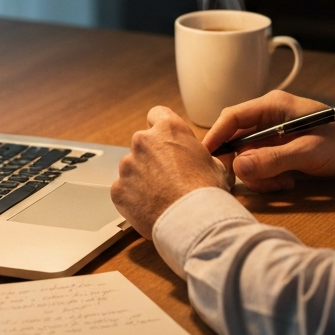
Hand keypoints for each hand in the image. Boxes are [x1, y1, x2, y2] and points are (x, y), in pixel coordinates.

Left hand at [111, 106, 230, 237]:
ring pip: (132, 168)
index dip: (162, 128)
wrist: (192, 220)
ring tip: (161, 196)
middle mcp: (143, 141)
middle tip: (168, 176)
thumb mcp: (216, 164)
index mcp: (168, 129)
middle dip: (152, 157)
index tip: (166, 140)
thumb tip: (208, 158)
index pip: (157, 114)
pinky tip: (150, 207)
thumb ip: (202, 154)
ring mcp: (128, 165)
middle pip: (143, 143)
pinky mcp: (118, 188)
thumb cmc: (206, 192)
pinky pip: (124, 190)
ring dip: (142, 178)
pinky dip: (134, 197)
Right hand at [202, 90, 334, 191]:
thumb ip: (272, 160)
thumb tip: (238, 169)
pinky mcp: (283, 151)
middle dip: (245, 165)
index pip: (232, 117)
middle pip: (237, 142)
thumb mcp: (308, 152)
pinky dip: (271, 178)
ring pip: (249, 158)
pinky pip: (263, 166)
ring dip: (261, 175)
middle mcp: (270, 119)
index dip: (215, 137)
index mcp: (273, 106)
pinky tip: (290, 183)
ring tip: (284, 183)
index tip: (206, 159)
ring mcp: (276, 136)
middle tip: (260, 181)